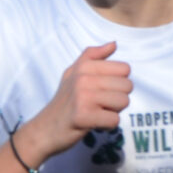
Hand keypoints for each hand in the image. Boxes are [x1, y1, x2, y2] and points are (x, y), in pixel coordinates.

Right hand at [20, 42, 131, 164]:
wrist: (45, 129)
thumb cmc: (64, 101)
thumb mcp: (74, 73)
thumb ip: (93, 56)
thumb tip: (114, 43)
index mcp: (84, 66)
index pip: (125, 69)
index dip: (118, 82)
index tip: (103, 90)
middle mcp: (83, 78)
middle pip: (127, 86)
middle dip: (118, 99)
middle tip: (100, 104)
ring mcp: (83, 97)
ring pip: (123, 102)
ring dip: (113, 112)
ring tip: (97, 113)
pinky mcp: (83, 116)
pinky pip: (114, 120)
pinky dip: (107, 125)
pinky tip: (94, 123)